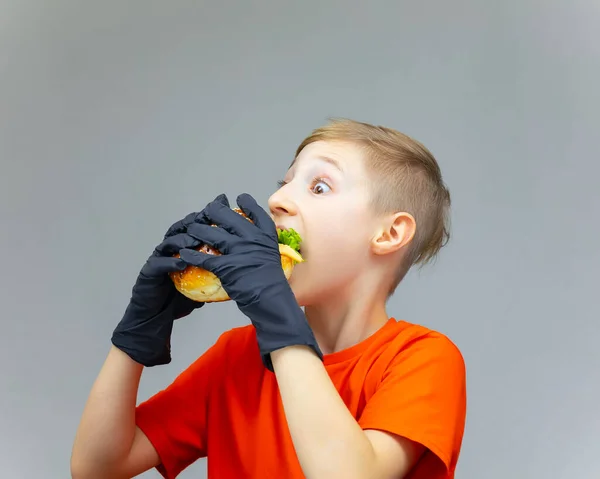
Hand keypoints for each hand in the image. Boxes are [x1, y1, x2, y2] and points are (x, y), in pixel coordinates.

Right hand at [111, 194, 229, 366]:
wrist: (155, 318)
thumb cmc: (178, 298)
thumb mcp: (201, 282)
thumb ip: (214, 272)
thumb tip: (239, 268)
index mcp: (181, 248)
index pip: (194, 227)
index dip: (206, 216)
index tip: (221, 205)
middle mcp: (169, 249)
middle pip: (181, 228)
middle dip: (195, 221)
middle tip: (207, 217)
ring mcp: (158, 259)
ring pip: (169, 242)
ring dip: (183, 240)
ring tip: (196, 240)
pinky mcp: (149, 273)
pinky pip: (160, 264)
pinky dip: (171, 262)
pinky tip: (182, 263)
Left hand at [179, 193, 322, 370]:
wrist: (271, 300)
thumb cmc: (271, 281)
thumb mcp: (272, 256)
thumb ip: (261, 243)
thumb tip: (250, 236)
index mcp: (266, 235)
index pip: (256, 212)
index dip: (246, 202)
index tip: (238, 197)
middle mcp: (253, 238)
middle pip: (227, 216)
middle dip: (213, 211)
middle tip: (206, 211)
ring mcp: (239, 251)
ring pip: (212, 234)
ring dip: (198, 230)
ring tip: (190, 229)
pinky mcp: (228, 266)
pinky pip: (205, 258)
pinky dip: (191, 256)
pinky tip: (183, 254)